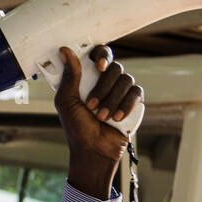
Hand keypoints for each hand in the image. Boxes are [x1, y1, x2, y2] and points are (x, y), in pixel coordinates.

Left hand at [55, 45, 139, 197]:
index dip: (101, 54)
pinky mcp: (134, 102)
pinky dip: (126, 105)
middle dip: (103, 87)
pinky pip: (136, 93)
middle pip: (114, 67)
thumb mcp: (66, 102)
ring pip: (126, 80)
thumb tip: (65, 51)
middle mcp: (107, 80)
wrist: (93, 150)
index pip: (99, 54)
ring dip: (112, 100)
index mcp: (89, 77)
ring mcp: (121, 91)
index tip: (98, 65)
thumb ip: (69, 76)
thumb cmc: (77, 128)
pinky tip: (117, 118)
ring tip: (101, 117)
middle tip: (91, 105)